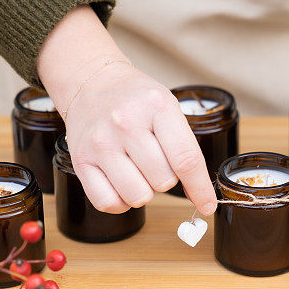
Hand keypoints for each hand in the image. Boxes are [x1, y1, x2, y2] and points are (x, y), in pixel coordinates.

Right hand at [37, 5, 216, 214]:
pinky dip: (120, 201)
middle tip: (154, 160)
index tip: (207, 205)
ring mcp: (101, 143)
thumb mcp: (168, 108)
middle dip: (165, 178)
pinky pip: (108, 202)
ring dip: (143, 191)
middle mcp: (126, 123)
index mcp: (157, 106)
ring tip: (137, 169)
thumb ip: (185, 149)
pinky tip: (121, 183)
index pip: (186, 159)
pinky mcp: (81, 160)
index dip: (200, 189)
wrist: (91, 83)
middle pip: (163, 181)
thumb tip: (200, 196)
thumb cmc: (135, 100)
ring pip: (138, 196)